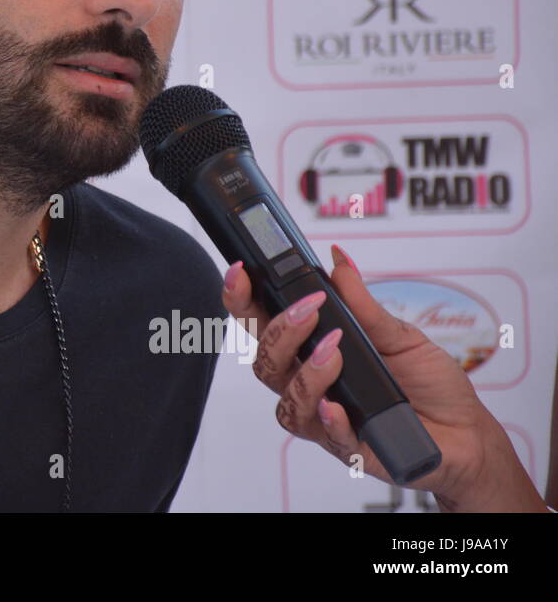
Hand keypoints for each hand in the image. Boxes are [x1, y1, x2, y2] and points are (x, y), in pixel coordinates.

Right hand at [222, 243, 547, 511]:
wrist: (468, 434)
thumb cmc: (431, 384)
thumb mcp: (400, 334)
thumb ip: (363, 303)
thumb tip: (339, 260)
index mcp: (313, 349)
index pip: (263, 324)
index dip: (242, 300)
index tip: (240, 274)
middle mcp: (310, 382)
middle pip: (265, 361)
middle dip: (279, 332)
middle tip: (310, 312)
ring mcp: (325, 416)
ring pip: (287, 399)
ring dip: (306, 374)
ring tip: (335, 354)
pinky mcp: (348, 448)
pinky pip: (323, 435)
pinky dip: (327, 418)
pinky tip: (338, 406)